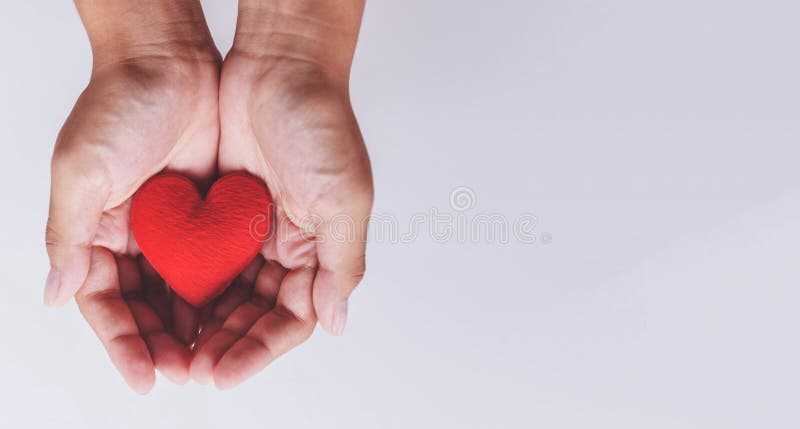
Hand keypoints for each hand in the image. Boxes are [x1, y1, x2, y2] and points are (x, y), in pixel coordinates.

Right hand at [45, 51, 220, 392]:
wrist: (173, 59)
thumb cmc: (119, 103)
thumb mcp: (82, 169)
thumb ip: (69, 234)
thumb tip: (57, 293)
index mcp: (98, 233)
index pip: (108, 304)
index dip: (124, 343)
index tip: (145, 376)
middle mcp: (136, 238)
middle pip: (149, 309)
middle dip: (165, 345)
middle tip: (189, 373)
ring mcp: (176, 229)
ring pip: (185, 295)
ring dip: (197, 328)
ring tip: (215, 359)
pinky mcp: (212, 216)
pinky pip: (218, 264)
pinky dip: (224, 293)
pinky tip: (238, 317)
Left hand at [190, 20, 372, 385]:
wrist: (276, 65)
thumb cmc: (321, 123)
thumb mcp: (345, 197)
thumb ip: (341, 262)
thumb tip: (335, 322)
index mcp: (320, 249)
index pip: (293, 318)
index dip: (261, 350)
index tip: (225, 373)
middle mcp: (286, 246)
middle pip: (256, 314)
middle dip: (227, 345)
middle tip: (194, 371)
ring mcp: (250, 231)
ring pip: (226, 294)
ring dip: (204, 325)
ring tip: (175, 352)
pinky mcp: (219, 212)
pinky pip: (201, 259)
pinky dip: (186, 287)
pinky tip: (164, 308)